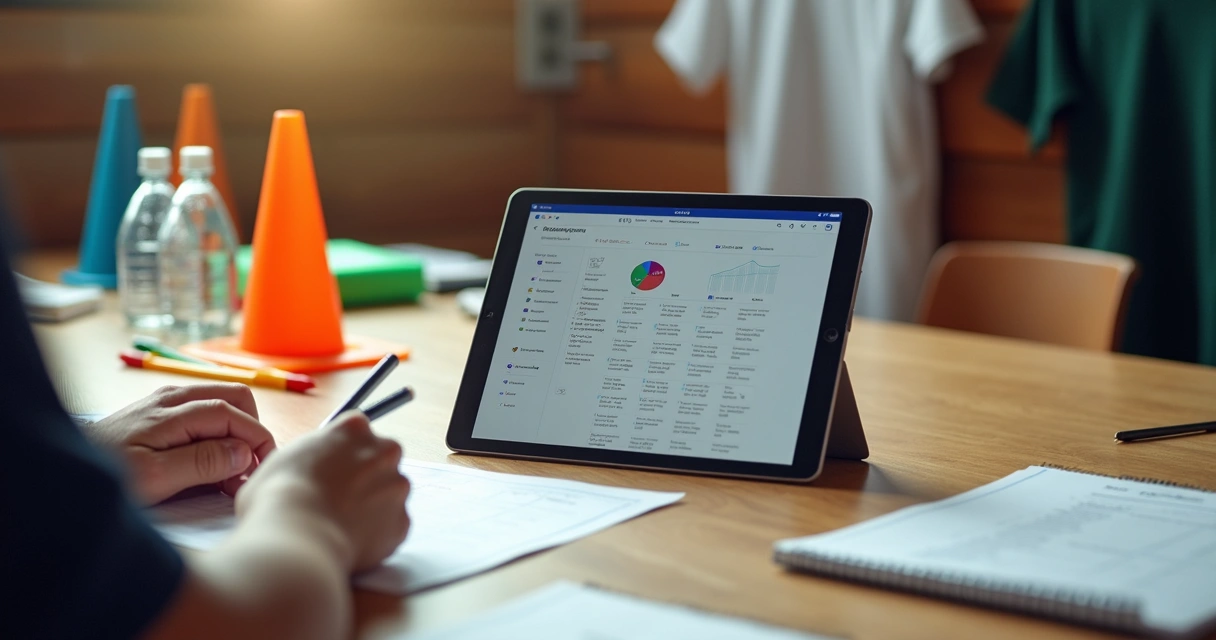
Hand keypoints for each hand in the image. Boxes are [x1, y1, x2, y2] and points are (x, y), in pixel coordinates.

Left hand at [86, 384, 276, 504]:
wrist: (65, 473)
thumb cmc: (107, 477)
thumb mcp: (156, 478)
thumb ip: (202, 462)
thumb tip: (243, 451)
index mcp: (174, 410)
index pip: (233, 413)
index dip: (256, 438)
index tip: (264, 467)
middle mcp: (174, 397)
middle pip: (235, 398)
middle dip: (252, 430)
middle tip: (248, 470)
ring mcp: (167, 402)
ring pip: (222, 402)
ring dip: (237, 433)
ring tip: (231, 474)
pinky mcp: (160, 413)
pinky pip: (204, 413)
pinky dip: (220, 434)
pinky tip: (211, 464)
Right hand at [235, 411, 409, 572]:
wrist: (296, 538)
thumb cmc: (277, 496)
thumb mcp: (284, 458)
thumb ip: (310, 454)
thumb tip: (311, 465)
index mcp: (354, 429)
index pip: (357, 431)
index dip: (342, 452)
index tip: (333, 467)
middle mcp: (384, 451)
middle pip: (381, 459)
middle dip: (365, 476)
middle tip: (337, 498)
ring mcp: (397, 487)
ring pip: (389, 494)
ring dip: (372, 507)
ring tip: (338, 526)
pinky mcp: (402, 522)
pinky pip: (390, 527)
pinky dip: (374, 536)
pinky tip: (347, 542)